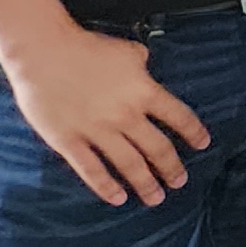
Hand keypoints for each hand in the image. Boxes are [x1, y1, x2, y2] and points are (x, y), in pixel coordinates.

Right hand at [0, 21, 210, 206]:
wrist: (42, 52)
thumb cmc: (85, 48)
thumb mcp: (126, 51)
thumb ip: (141, 64)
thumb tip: (145, 68)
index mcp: (143, 92)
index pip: (179, 116)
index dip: (193, 132)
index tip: (203, 144)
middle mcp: (125, 115)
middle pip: (157, 148)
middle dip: (171, 168)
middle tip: (179, 182)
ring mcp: (97, 130)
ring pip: (128, 164)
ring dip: (145, 183)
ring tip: (155, 198)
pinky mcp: (68, 141)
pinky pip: (91, 170)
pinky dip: (106, 187)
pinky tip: (118, 198)